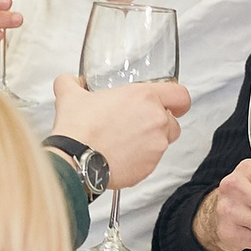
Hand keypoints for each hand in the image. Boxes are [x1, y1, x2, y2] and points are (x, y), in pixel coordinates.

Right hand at [49, 72, 189, 189]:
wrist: (75, 160)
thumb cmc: (79, 128)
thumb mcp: (71, 96)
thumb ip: (72, 83)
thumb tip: (70, 81)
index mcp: (144, 98)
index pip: (180, 95)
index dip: (178, 101)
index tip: (175, 105)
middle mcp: (156, 121)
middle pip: (173, 123)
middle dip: (159, 125)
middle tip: (137, 126)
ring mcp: (156, 146)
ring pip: (162, 144)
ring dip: (149, 143)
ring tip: (124, 143)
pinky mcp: (149, 168)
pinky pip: (150, 163)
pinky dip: (139, 161)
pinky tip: (120, 157)